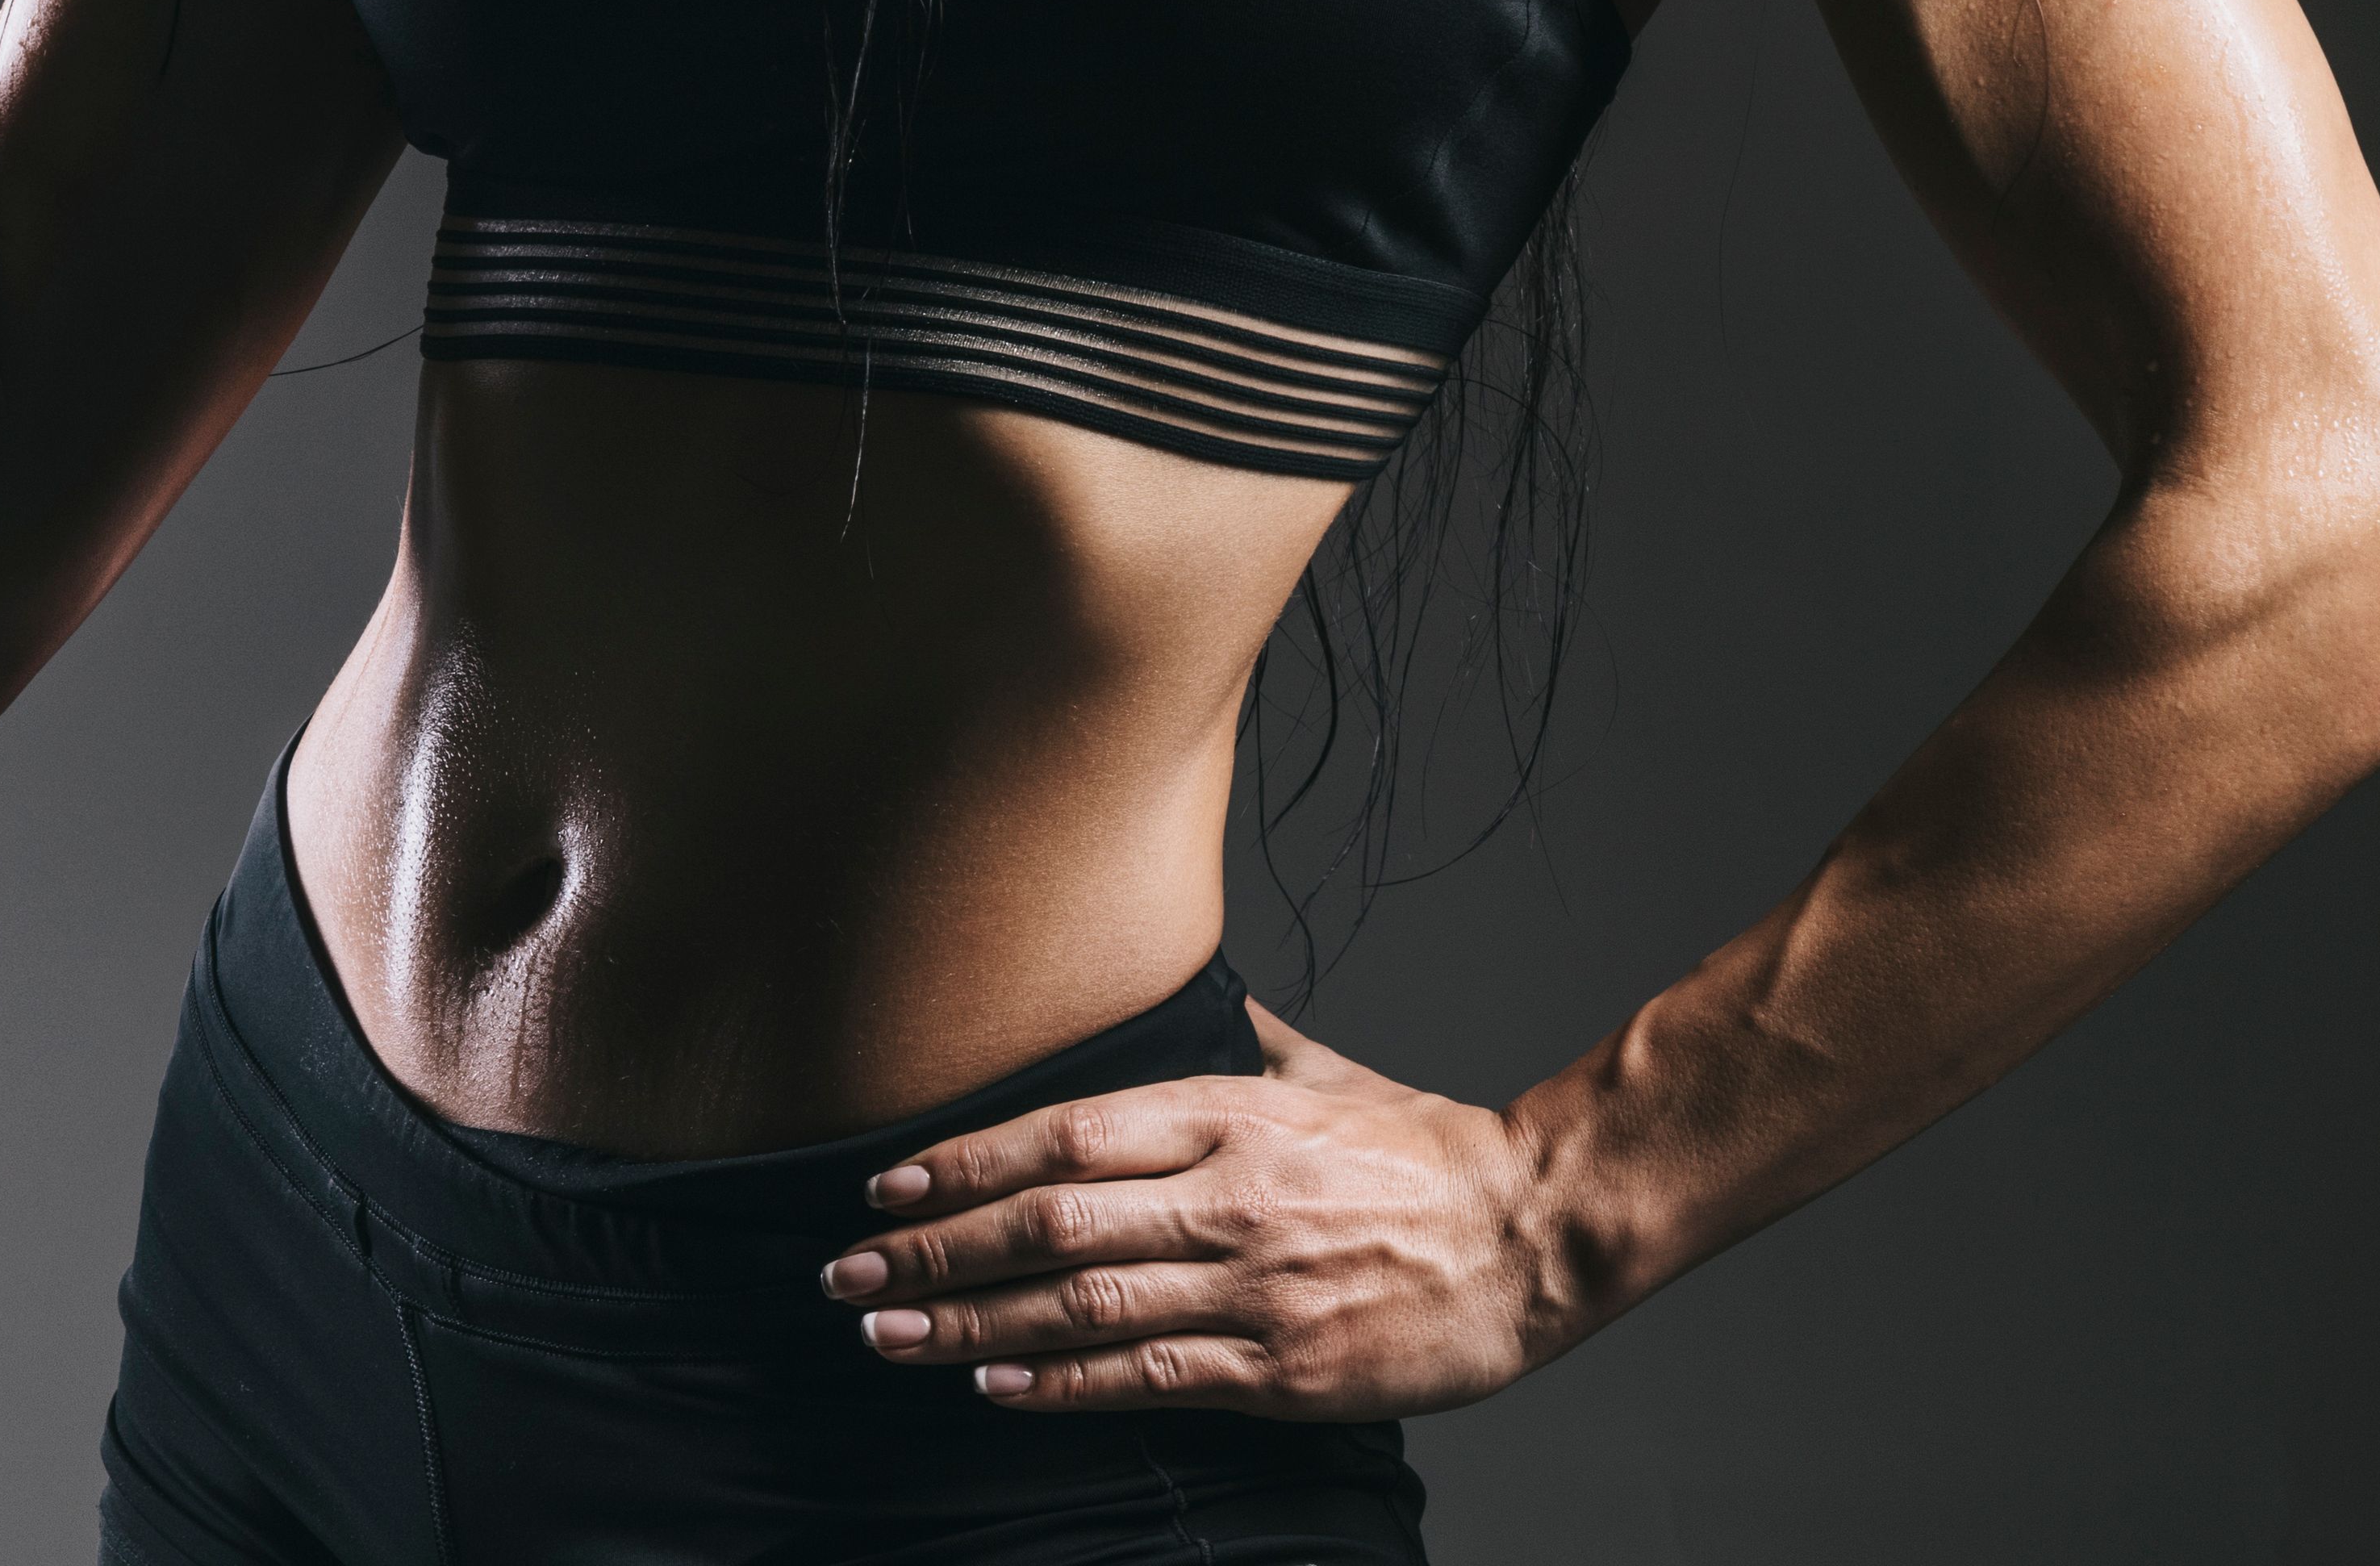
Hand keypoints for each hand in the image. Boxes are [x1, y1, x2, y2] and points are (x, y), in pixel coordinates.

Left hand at [815, 1002, 1577, 1416]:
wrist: (1531, 1235)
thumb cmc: (1425, 1153)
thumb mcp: (1322, 1074)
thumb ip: (1239, 1043)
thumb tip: (1187, 995)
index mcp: (1228, 1115)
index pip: (1062, 1135)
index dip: (962, 1161)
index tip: (884, 1186)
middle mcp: (1225, 1195)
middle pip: (1047, 1222)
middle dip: (932, 1249)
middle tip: (848, 1273)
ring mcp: (1250, 1286)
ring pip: (1080, 1304)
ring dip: (970, 1321)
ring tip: (890, 1333)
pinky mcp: (1279, 1368)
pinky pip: (1147, 1375)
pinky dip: (1061, 1382)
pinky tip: (995, 1383)